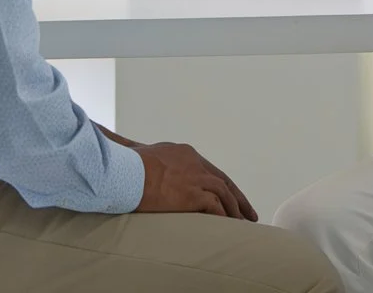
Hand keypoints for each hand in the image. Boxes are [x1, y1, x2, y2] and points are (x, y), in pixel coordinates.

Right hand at [134, 141, 257, 219]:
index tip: (229, 195)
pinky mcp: (193, 194)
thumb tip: (128, 147)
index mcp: (185, 153)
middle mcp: (195, 162)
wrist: (123, 172)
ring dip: (235, 209)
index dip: (220, 184)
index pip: (209, 170)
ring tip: (242, 223)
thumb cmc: (126, 165)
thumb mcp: (140, 153)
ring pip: (224, 193)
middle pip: (223, 180)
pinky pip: (216, 207)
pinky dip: (224, 216)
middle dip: (237, 197)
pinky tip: (228, 226)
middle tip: (248, 212)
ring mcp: (195, 177)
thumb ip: (145, 156)